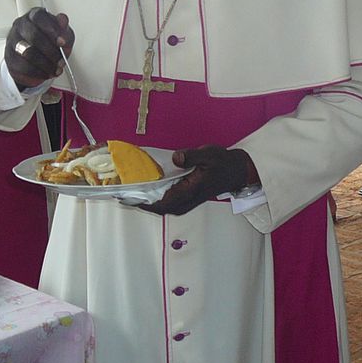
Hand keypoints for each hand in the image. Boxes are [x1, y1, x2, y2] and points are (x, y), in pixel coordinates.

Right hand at [6, 7, 74, 88]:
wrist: (38, 61)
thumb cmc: (50, 43)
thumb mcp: (62, 35)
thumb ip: (64, 28)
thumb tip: (63, 20)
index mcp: (34, 16)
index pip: (39, 17)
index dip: (51, 29)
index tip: (62, 42)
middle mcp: (21, 25)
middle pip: (33, 35)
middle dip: (50, 51)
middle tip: (61, 60)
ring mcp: (13, 41)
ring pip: (27, 52)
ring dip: (45, 63)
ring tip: (56, 69)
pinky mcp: (9, 57)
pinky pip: (23, 66)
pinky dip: (38, 72)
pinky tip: (46, 73)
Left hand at [138, 145, 257, 216]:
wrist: (236, 171)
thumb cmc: (222, 162)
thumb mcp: (208, 154)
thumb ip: (191, 156)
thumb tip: (176, 158)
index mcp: (191, 190)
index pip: (164, 203)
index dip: (145, 204)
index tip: (129, 199)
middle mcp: (189, 199)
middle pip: (161, 209)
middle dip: (143, 204)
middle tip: (125, 195)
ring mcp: (189, 200)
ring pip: (165, 208)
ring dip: (149, 203)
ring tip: (133, 195)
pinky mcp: (189, 198)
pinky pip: (170, 203)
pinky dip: (158, 200)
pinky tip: (149, 191)